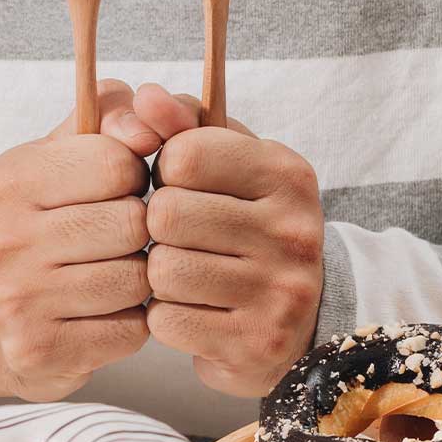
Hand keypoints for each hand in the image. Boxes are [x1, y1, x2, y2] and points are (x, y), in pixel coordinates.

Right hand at [0, 81, 172, 401]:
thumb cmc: (46, 217)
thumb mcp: (66, 152)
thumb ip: (115, 114)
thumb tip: (153, 125)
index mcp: (11, 178)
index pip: (117, 163)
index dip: (134, 175)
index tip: (119, 188)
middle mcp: (4, 237)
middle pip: (133, 224)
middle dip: (140, 230)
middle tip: (119, 237)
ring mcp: (17, 299)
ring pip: (136, 280)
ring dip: (140, 278)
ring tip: (114, 271)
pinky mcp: (38, 350)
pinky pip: (131, 330)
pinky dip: (132, 322)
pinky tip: (107, 312)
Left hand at [129, 83, 325, 396]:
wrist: (298, 318)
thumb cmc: (247, 224)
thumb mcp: (228, 161)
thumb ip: (182, 120)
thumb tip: (143, 97)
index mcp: (288, 174)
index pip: (184, 155)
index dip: (165, 172)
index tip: (182, 187)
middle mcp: (294, 231)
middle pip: (166, 215)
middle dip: (158, 228)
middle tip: (179, 238)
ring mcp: (280, 292)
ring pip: (163, 271)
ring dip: (159, 275)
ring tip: (185, 274)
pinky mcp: (256, 344)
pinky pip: (166, 321)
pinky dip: (165, 317)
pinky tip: (192, 310)